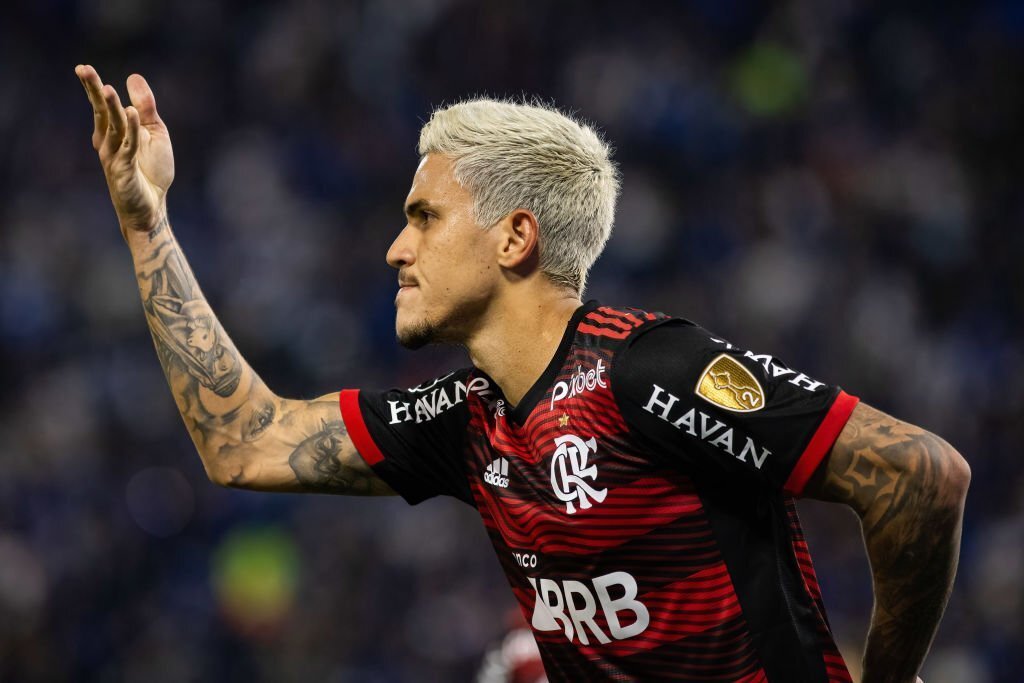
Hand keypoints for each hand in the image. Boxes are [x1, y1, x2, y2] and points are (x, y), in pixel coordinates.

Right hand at [75, 64, 173, 235]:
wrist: (152, 208)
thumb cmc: (151, 171)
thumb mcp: (154, 133)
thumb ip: (145, 108)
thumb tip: (133, 77)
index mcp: (113, 133)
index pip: (102, 107)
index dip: (93, 88)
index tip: (82, 68)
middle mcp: (108, 143)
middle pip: (101, 113)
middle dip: (93, 91)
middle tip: (82, 69)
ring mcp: (114, 157)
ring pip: (113, 127)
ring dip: (111, 108)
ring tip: (108, 88)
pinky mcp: (125, 171)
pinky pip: (128, 147)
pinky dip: (132, 130)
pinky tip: (131, 113)